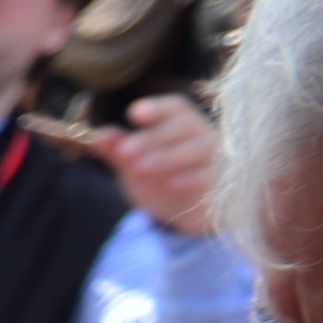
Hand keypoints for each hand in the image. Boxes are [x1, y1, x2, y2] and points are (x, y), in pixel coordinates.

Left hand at [107, 89, 223, 235]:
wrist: (189, 214)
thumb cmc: (162, 178)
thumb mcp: (135, 165)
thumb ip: (118, 151)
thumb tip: (99, 135)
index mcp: (181, 124)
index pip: (174, 108)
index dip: (156, 108)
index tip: (134, 114)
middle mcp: (202, 135)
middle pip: (184, 125)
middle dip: (153, 137)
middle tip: (124, 150)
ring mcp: (216, 157)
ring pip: (200, 149)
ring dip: (169, 157)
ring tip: (141, 168)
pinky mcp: (223, 182)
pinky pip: (211, 176)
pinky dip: (192, 179)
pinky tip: (172, 184)